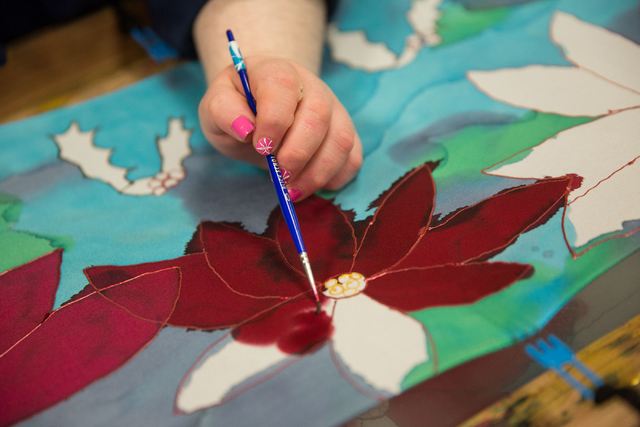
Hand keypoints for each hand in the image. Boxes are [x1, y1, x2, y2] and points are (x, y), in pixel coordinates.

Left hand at [199, 56, 362, 201]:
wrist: (259, 108)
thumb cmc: (238, 108)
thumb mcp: (215, 107)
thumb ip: (223, 111)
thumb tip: (245, 129)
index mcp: (276, 71)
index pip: (283, 86)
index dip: (274, 121)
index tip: (260, 146)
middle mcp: (311, 86)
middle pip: (319, 114)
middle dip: (298, 153)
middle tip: (279, 176)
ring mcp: (333, 109)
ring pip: (340, 139)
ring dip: (317, 172)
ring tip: (291, 190)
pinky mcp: (344, 133)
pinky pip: (353, 157)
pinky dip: (335, 178)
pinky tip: (310, 185)